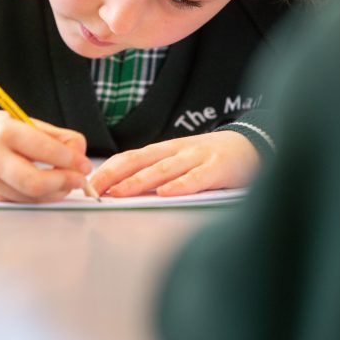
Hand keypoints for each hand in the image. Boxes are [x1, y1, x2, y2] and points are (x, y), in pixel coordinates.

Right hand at [0, 108, 92, 202]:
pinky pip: (22, 201)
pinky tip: (50, 189)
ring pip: (30, 196)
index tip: (84, 164)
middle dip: (64, 182)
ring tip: (67, 183)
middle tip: (80, 179)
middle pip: (35, 181)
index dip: (69, 160)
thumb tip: (80, 153)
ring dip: (56, 193)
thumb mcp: (22, 122)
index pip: (43, 149)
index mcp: (4, 131)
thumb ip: (55, 136)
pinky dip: (41, 197)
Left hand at [90, 131, 259, 197]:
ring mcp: (197, 158)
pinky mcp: (217, 169)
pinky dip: (180, 185)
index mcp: (164, 150)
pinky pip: (196, 178)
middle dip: (113, 175)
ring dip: (138, 181)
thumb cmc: (211, 159)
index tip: (88, 184)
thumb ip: (156, 173)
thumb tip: (122, 190)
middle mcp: (176, 151)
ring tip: (119, 192)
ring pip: (163, 169)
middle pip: (139, 161)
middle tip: (93, 190)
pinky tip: (165, 193)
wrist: (252, 146)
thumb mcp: (180, 161)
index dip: (108, 170)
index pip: (129, 158)